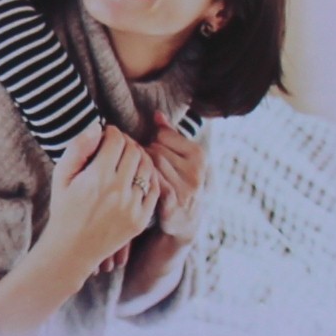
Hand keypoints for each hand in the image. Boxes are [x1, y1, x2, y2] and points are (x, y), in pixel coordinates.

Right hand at [42, 124, 158, 269]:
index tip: (106, 135)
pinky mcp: (140, 220)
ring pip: (148, 168)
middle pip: (134, 150)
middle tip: (118, 145)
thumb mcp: (61, 177)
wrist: (71, 250)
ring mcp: (132, 206)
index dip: (111, 132)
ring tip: (128, 158)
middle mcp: (118, 191)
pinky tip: (137, 176)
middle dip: (127, 142)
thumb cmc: (64, 210)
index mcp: (97, 177)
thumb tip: (97, 127)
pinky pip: (154, 189)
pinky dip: (148, 178)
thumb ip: (78, 148)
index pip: (116, 140)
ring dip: (140, 157)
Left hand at [141, 128, 205, 245]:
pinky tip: (137, 184)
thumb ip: (169, 135)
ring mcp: (185, 189)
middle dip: (144, 155)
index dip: (152, 141)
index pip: (163, 135)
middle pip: (155, 150)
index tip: (148, 150)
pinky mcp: (172, 204)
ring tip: (136, 172)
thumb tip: (157, 114)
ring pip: (151, 166)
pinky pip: (150, 183)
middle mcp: (195, 171)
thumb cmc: (179, 182)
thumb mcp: (181, 157)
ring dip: (140, 168)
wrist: (185, 220)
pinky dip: (142, 181)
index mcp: (198, 155)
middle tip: (138, 163)